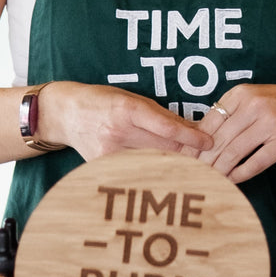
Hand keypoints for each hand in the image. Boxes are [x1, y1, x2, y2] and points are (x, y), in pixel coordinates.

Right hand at [39, 81, 213, 162]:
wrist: (65, 113)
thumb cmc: (102, 101)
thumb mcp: (131, 99)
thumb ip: (160, 116)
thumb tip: (193, 129)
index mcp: (127, 110)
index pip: (167, 128)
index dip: (191, 137)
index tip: (210, 142)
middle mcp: (118, 132)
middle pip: (164, 150)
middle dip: (188, 156)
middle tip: (209, 161)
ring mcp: (109, 153)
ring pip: (153, 165)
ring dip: (174, 168)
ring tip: (193, 172)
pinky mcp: (103, 167)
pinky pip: (136, 172)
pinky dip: (152, 174)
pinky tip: (165, 177)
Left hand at [191, 82, 275, 182]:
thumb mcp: (257, 98)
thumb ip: (233, 113)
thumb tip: (201, 135)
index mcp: (241, 93)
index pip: (209, 122)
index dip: (195, 143)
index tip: (184, 158)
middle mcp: (254, 105)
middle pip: (219, 139)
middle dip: (203, 159)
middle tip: (191, 174)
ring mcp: (270, 122)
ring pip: (235, 151)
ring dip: (220, 169)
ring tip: (209, 180)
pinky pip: (257, 161)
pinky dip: (242, 173)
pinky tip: (233, 180)